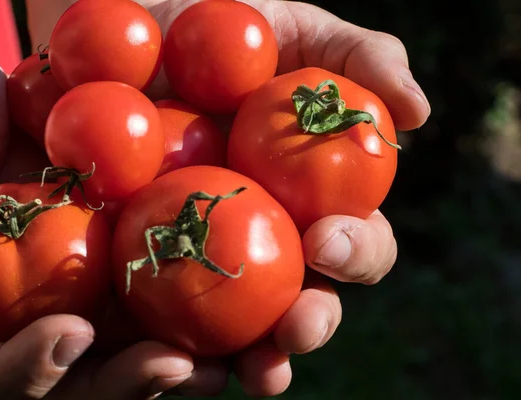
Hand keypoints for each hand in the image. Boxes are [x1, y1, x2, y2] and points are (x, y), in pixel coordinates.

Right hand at [0, 40, 218, 398]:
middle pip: (65, 380)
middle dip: (120, 383)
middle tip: (175, 367)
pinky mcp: (117, 261)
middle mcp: (17, 314)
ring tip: (226, 360)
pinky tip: (238, 309)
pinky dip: (191, 308)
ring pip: (119, 353)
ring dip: (172, 364)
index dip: (20, 374)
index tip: (71, 334)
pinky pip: (153, 297)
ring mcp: (72, 292)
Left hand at [137, 0, 429, 395]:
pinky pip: (166, 321)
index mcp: (310, 197)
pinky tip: (170, 360)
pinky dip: (174, 347)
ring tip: (256, 375)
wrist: (119, 41)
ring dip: (258, 359)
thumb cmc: (217, 31)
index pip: (352, 240)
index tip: (328, 243)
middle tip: (297, 328)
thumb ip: (360, 60)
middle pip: (307, 299)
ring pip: (245, 329)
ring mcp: (210, 261)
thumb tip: (417, 116)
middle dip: (312, 322)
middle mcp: (268, 239)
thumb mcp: (290, 31)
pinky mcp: (150, 271)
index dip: (355, 252)